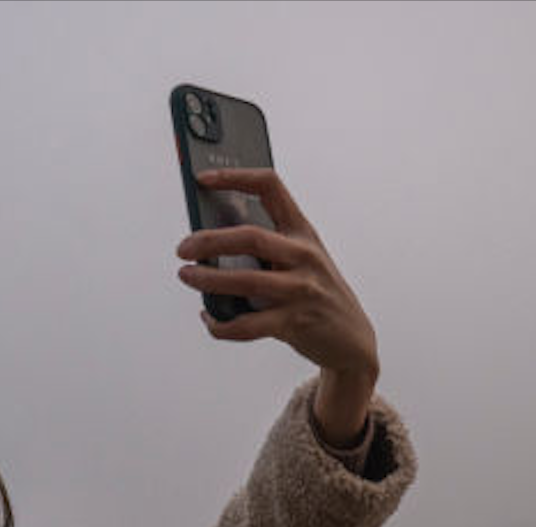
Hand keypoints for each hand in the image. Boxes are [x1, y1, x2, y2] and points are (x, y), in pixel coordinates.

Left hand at [176, 168, 379, 444]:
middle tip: (184, 248)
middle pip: (250, 237)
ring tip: (187, 276)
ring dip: (208, 280)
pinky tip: (210, 318)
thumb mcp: (301, 260)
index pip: (270, 187)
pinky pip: (246, 326)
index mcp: (303, 231)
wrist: (352, 340)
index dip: (235, 177)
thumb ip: (268, 248)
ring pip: (245, 281)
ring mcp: (300, 290)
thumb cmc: (316, 293)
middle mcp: (304, 256)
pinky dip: (220, 325)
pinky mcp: (294, 323)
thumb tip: (211, 243)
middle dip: (209, 240)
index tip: (203, 178)